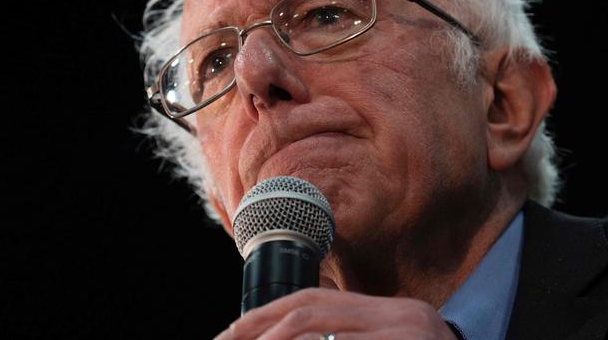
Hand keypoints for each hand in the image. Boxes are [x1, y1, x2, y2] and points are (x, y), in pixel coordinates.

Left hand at [214, 288, 457, 338]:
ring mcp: (406, 338)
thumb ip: (344, 336)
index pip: (313, 300)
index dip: (264, 315)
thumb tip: (284, 335)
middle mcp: (400, 320)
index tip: (229, 333)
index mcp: (389, 313)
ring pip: (319, 337)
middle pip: (309, 314)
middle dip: (258, 331)